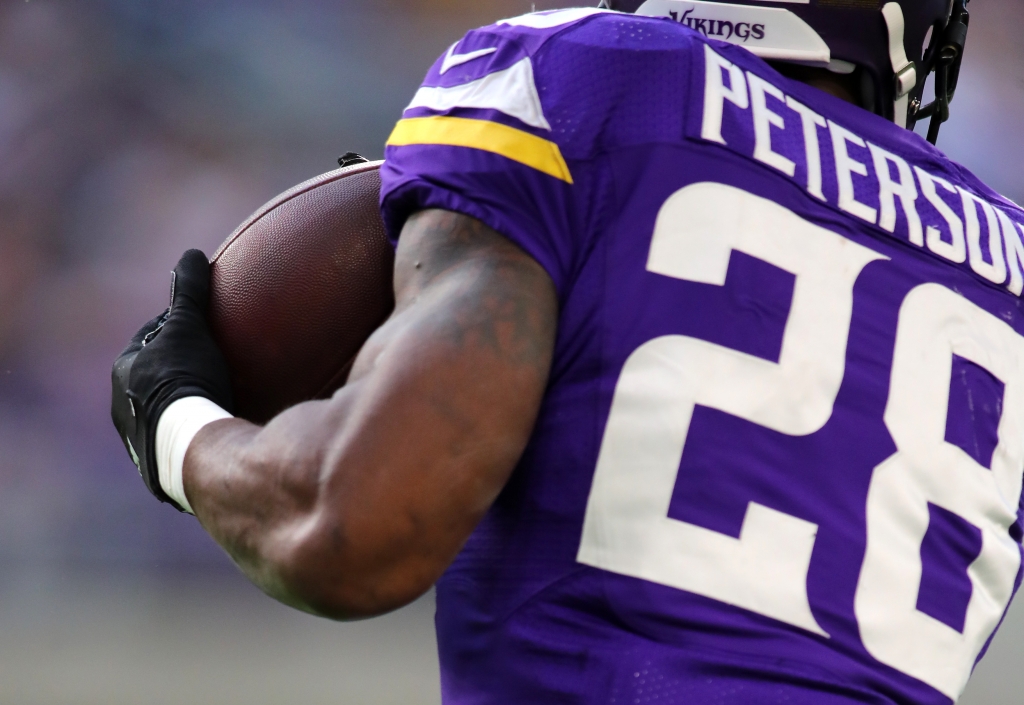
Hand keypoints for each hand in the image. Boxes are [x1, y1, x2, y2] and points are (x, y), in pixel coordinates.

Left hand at [111, 249, 233, 509]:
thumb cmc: (182, 381)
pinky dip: (196, 433)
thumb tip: (191, 253)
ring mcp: (141, 442)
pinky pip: (181, 441)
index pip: (149, 341)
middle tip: (212, 362)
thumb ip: (189, 293)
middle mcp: (123, 408)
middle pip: (154, 378)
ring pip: (164, 412)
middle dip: (176, 369)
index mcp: (124, 372)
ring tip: (220, 399)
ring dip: (185, 405)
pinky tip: (220, 432)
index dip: (173, 330)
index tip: (197, 327)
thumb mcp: (188, 328)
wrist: (186, 446)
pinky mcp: (162, 469)